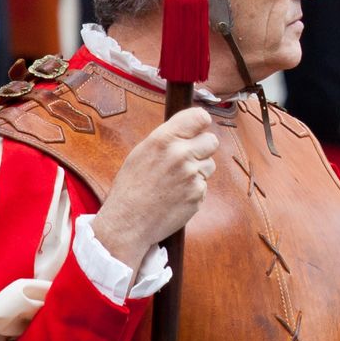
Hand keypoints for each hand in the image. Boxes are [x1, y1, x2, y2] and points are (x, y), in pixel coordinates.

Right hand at [90, 107, 219, 262]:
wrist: (127, 223)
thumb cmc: (131, 187)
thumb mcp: (142, 152)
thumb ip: (168, 138)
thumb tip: (189, 128)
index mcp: (164, 139)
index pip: (200, 117)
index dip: (201, 123)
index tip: (198, 129)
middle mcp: (181, 155)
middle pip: (212, 141)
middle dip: (203, 148)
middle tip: (188, 157)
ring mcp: (192, 176)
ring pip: (210, 165)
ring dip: (198, 171)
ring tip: (175, 181)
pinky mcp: (198, 195)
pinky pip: (204, 186)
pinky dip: (194, 190)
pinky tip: (175, 196)